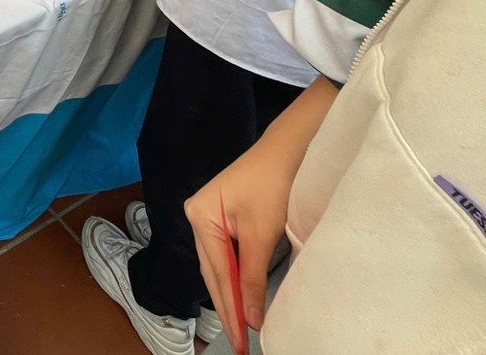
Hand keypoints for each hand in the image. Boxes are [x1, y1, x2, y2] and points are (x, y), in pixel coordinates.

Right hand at [185, 139, 297, 350]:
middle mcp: (197, 216)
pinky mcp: (224, 217)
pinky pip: (226, 254)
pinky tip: (242, 295)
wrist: (288, 149)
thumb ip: (252, 277)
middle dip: (227, 305)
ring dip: (231, 293)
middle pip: (212, 270)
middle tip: (238, 341)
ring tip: (240, 326)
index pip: (216, 272)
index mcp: (199, 216)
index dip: (229, 308)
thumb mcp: (262, 233)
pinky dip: (236, 276)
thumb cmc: (273, 184)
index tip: (239, 339)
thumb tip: (250, 317)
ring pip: (218, 264)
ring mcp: (209, 216)